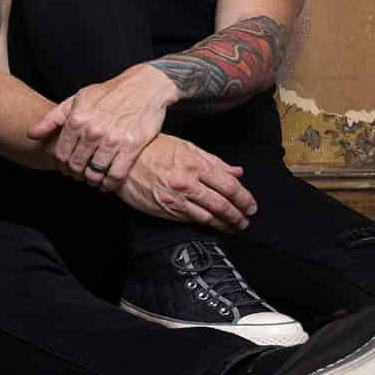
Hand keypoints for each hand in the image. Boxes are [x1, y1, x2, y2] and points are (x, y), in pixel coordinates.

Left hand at [33, 63, 177, 187]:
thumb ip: (52, 118)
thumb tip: (32, 134)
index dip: (61, 165)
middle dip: (75, 174)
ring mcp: (113, 139)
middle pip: (76, 165)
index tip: (65, 168)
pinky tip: (107, 183)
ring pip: (95, 172)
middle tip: (79, 175)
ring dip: (92, 180)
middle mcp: (93, 130)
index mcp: (77, 119)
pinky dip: (109, 183)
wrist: (144, 86)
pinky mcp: (132, 146)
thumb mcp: (77, 99)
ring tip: (92, 180)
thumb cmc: (108, 93)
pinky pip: (116, 174)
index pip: (61, 153)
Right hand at [114, 135, 256, 231]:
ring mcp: (176, 199)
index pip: (229, 185)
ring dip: (225, 224)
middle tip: (246, 220)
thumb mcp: (185, 147)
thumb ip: (214, 161)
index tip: (251, 205)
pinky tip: (213, 225)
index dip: (244, 198)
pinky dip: (206, 224)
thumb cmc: (152, 149)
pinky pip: (191, 220)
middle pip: (222, 204)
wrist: (122, 161)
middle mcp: (188, 183)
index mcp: (195, 164)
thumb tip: (237, 172)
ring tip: (234, 226)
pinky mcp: (165, 210)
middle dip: (238, 215)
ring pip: (208, 216)